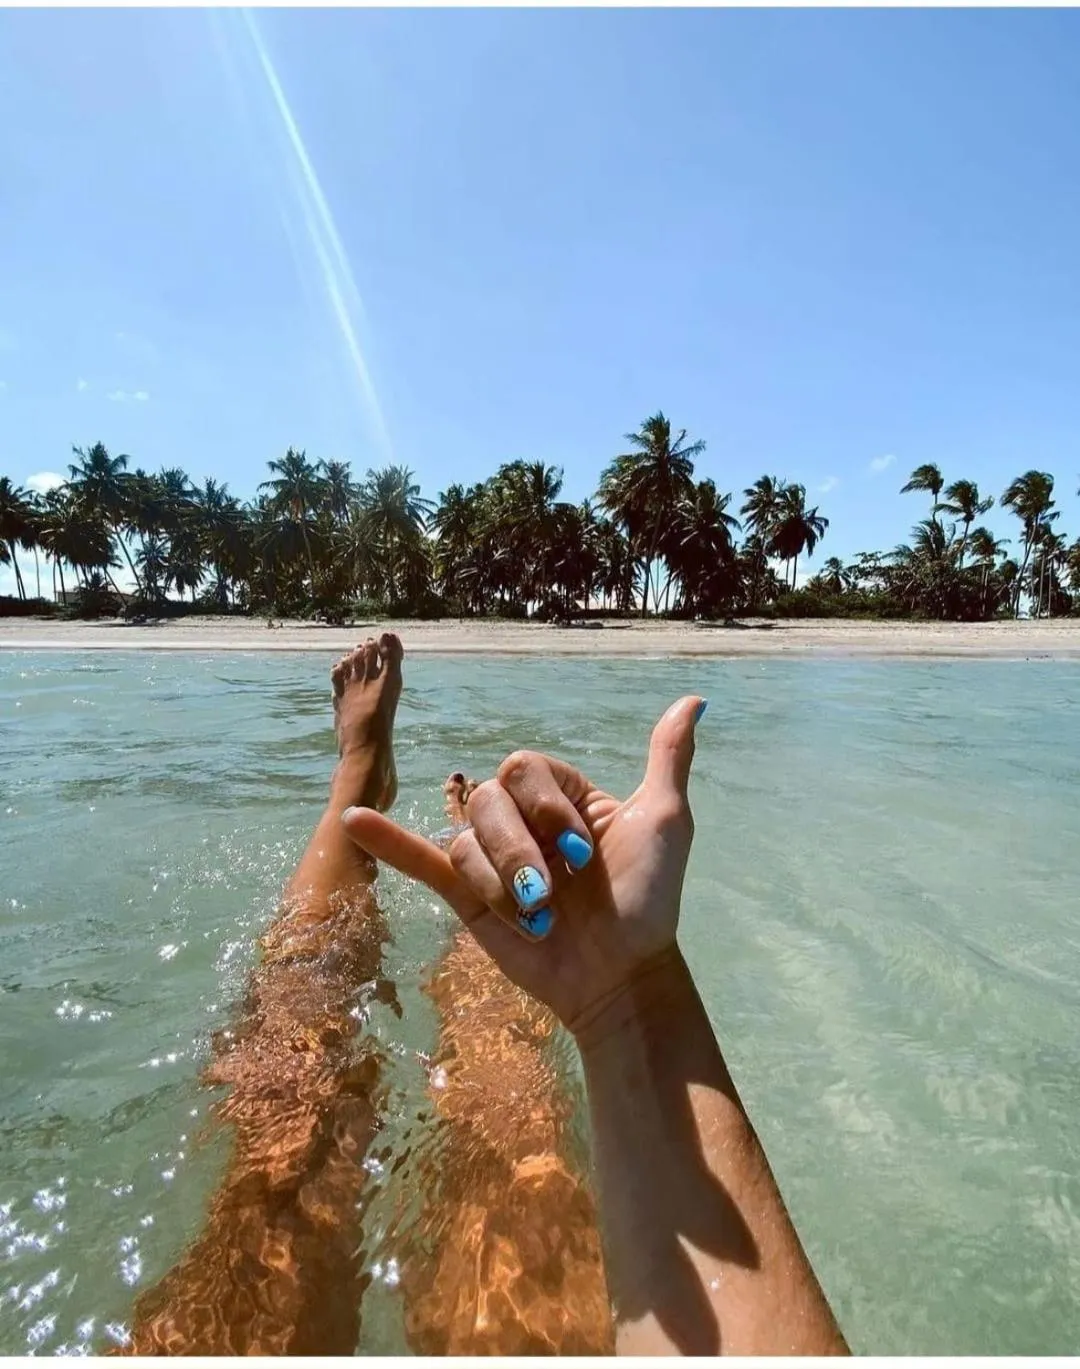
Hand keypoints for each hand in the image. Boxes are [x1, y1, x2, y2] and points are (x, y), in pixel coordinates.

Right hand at [342, 695, 705, 1038]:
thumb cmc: (648, 899)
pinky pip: (420, 858)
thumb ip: (668, 758)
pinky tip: (353, 822)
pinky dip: (386, 839)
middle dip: (519, 852)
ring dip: (498, 884)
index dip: (546, 810)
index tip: (582, 856)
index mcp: (561, 796)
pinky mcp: (466, 896)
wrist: (620, 976)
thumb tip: (693, 699)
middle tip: (553, 894)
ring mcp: (492, 857)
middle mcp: (522, 819)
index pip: (525, 771)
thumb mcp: (665, 821)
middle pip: (488, 802)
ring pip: (465, 840)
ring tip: (534, 921)